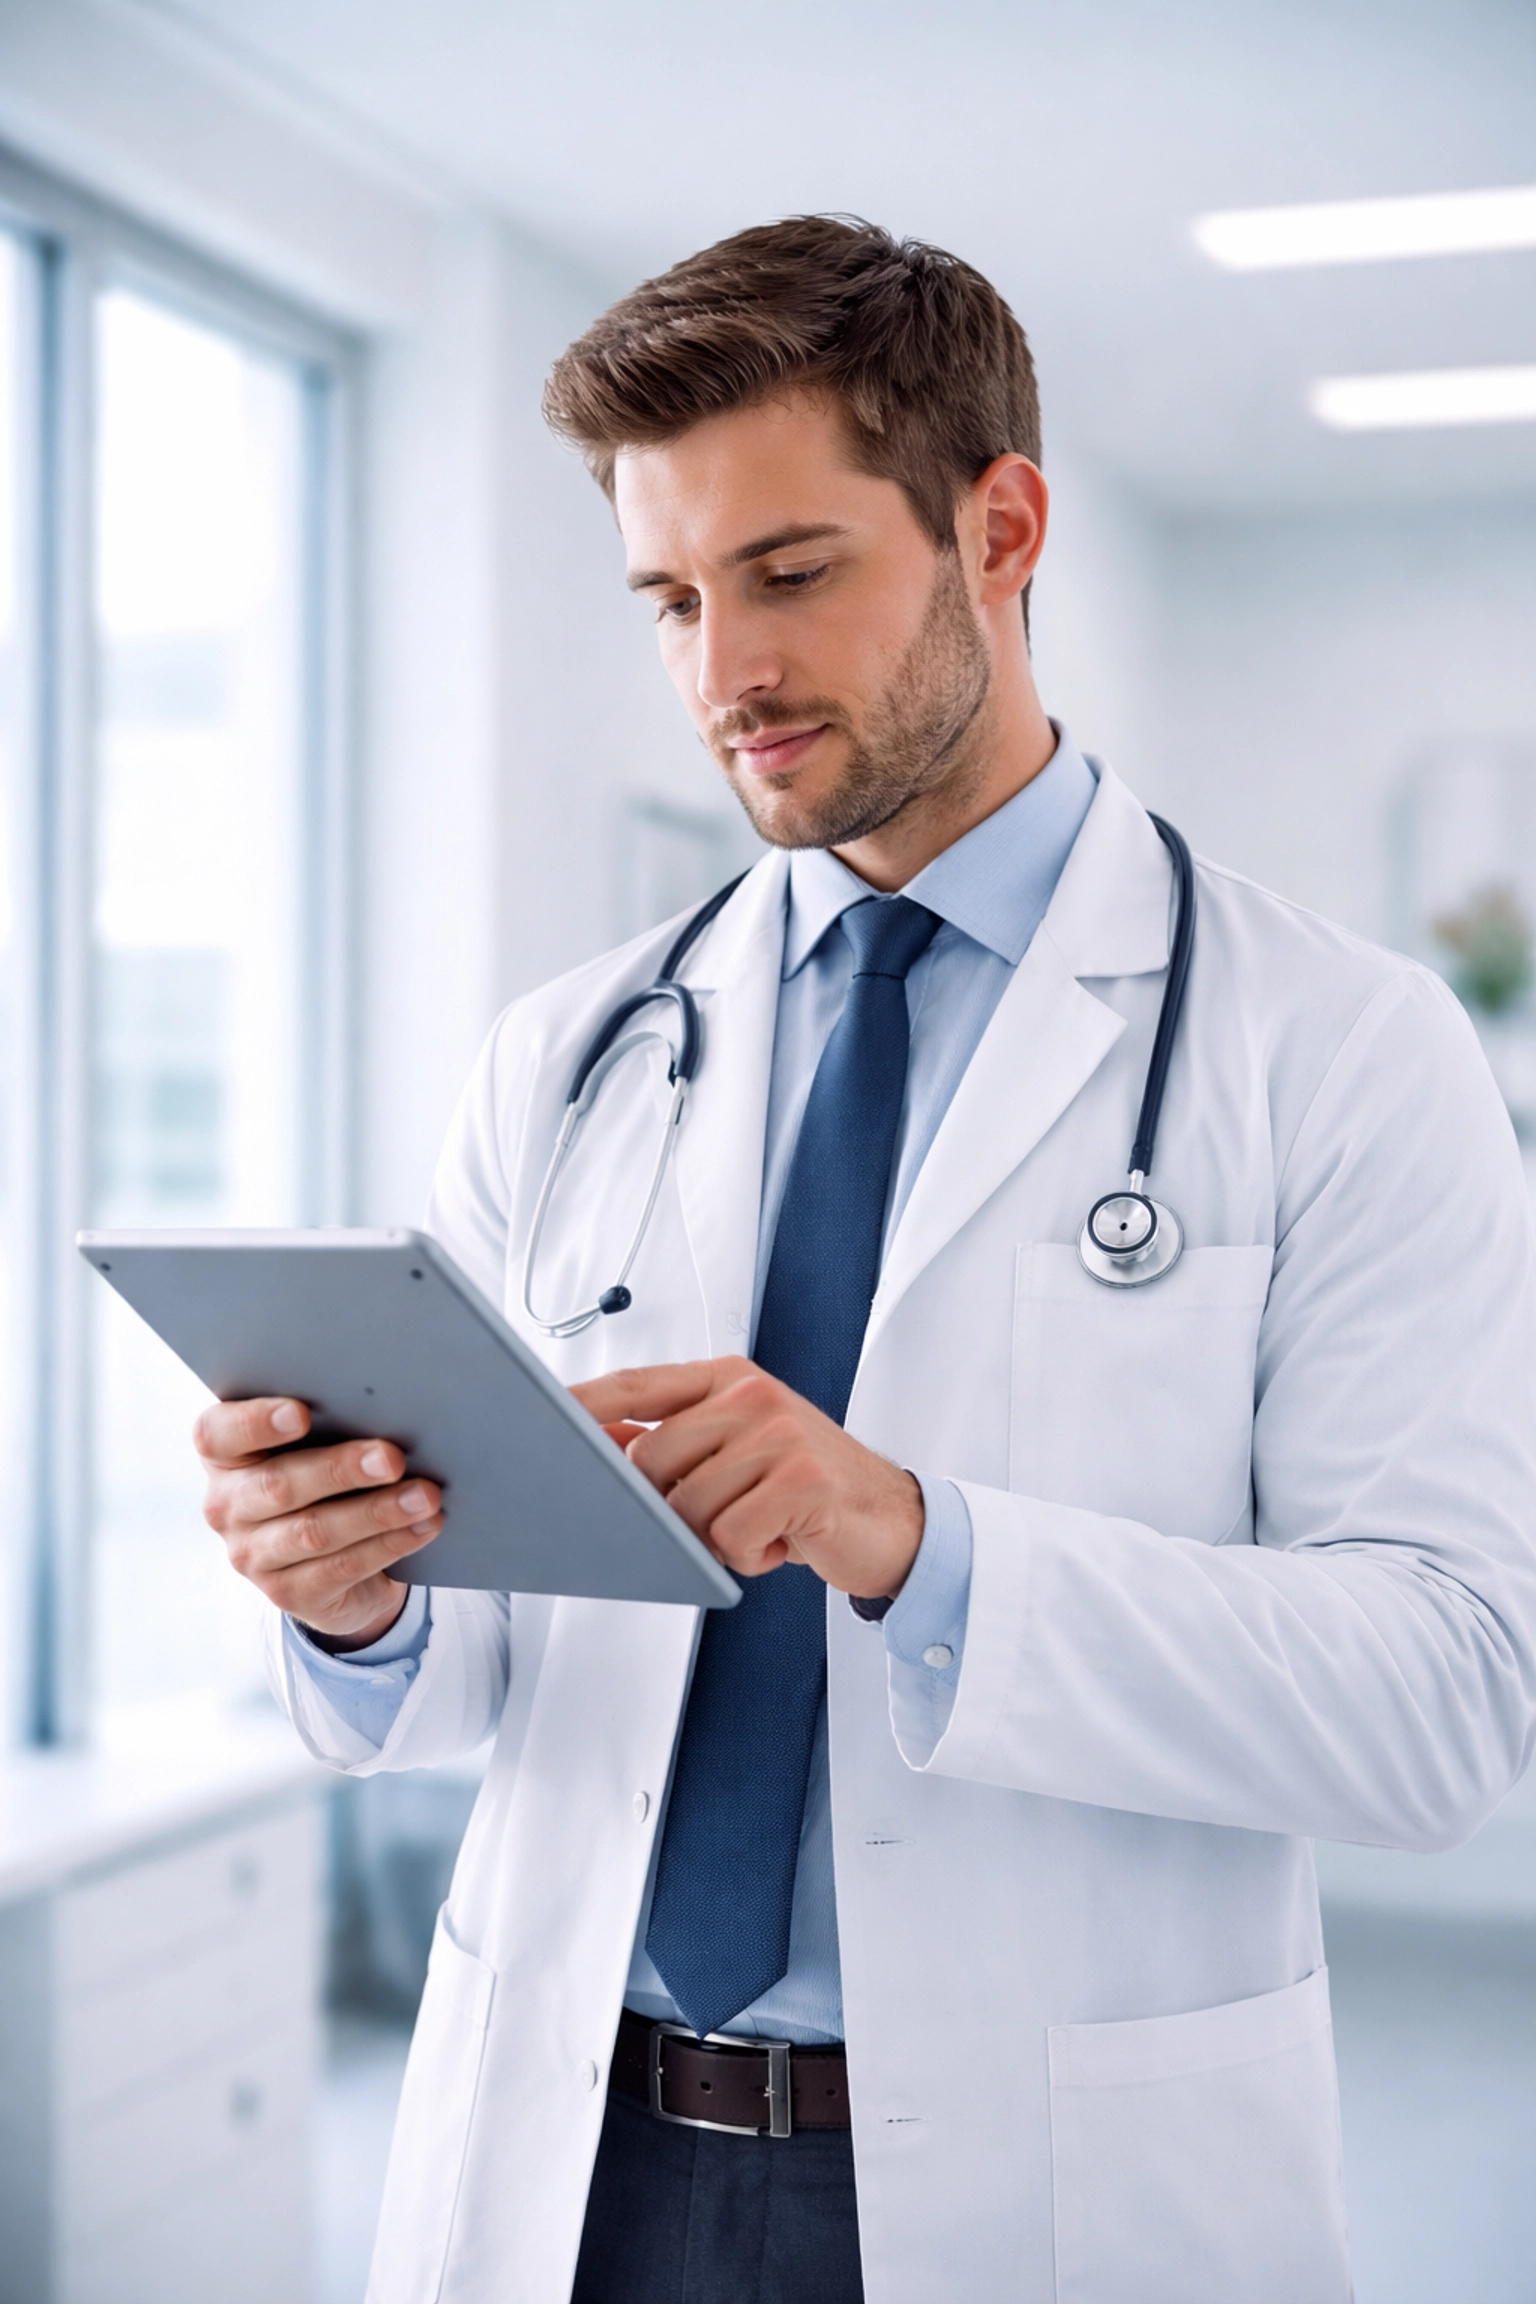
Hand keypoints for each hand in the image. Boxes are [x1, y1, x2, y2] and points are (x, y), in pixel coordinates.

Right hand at [197, 1398, 443, 1649]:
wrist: (328, 1559)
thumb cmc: (322, 1477)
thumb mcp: (313, 1447)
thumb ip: (330, 1424)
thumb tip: (388, 1406)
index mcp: (224, 1456)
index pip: (218, 1434)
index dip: (255, 1422)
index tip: (301, 1413)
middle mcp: (227, 1506)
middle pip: (279, 1485)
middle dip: (341, 1470)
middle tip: (392, 1459)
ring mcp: (252, 1555)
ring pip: (316, 1531)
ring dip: (377, 1512)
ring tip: (425, 1496)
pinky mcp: (287, 1593)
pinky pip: (342, 1567)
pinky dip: (389, 1544)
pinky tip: (423, 1526)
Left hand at [572, 1357, 923, 1598]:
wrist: (893, 1521)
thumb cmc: (805, 1489)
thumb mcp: (739, 1451)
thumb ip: (676, 1440)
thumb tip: (596, 1445)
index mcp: (730, 1378)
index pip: (637, 1384)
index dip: (583, 1402)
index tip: (537, 1416)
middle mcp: (751, 1395)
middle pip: (648, 1458)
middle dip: (668, 1507)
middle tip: (719, 1519)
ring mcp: (779, 1434)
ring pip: (686, 1505)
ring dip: (715, 1538)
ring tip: (759, 1528)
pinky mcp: (802, 1481)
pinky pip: (729, 1535)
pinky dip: (748, 1556)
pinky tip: (781, 1542)